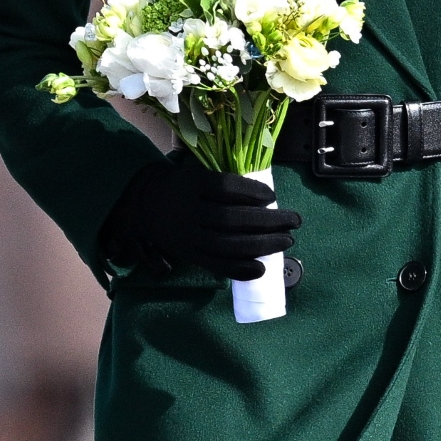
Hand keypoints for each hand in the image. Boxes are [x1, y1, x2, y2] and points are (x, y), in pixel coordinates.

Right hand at [101, 148, 300, 279]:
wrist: (147, 206)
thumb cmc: (184, 186)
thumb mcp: (197, 171)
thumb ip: (226, 181)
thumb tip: (266, 197)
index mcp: (191, 184)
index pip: (224, 188)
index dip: (250, 191)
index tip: (272, 195)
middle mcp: (188, 211)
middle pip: (230, 219)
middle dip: (267, 221)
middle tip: (294, 220)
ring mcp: (188, 237)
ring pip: (227, 245)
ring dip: (262, 245)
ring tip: (287, 241)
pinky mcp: (190, 256)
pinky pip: (217, 266)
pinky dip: (240, 269)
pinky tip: (262, 268)